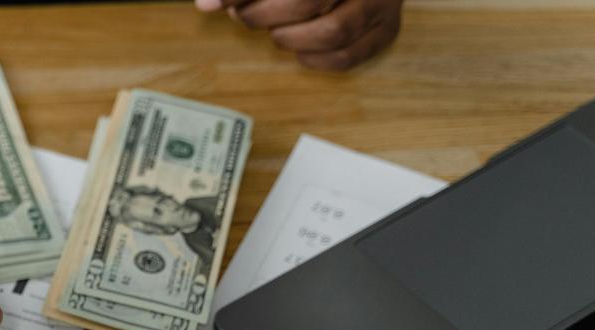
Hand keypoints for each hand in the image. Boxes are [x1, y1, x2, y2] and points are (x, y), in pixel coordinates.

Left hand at [196, 0, 404, 70]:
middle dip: (263, 15)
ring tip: (275, 30)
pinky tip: (299, 48)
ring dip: (290, 37)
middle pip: (307, 2)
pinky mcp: (388, 28)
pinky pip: (348, 56)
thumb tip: (206, 3)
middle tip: (244, 15)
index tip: (210, 3)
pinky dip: (314, 58)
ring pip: (332, 32)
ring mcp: (383, 2)